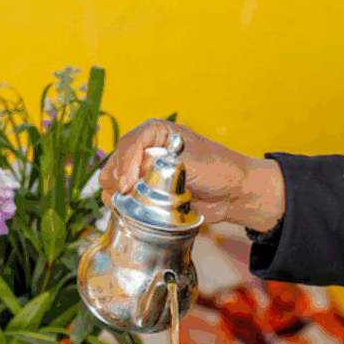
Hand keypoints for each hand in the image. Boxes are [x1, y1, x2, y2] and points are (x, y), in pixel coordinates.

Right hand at [98, 120, 284, 231]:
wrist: (231, 192)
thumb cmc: (218, 170)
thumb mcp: (193, 162)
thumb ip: (165, 164)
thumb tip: (137, 171)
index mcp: (156, 132)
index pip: (129, 143)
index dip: (125, 164)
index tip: (127, 184)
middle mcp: (145, 148)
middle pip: (115, 162)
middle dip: (120, 180)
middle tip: (132, 196)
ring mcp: (142, 170)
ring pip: (112, 180)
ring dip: (118, 194)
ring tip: (134, 204)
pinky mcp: (143, 190)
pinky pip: (121, 197)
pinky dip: (122, 205)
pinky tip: (131, 211)